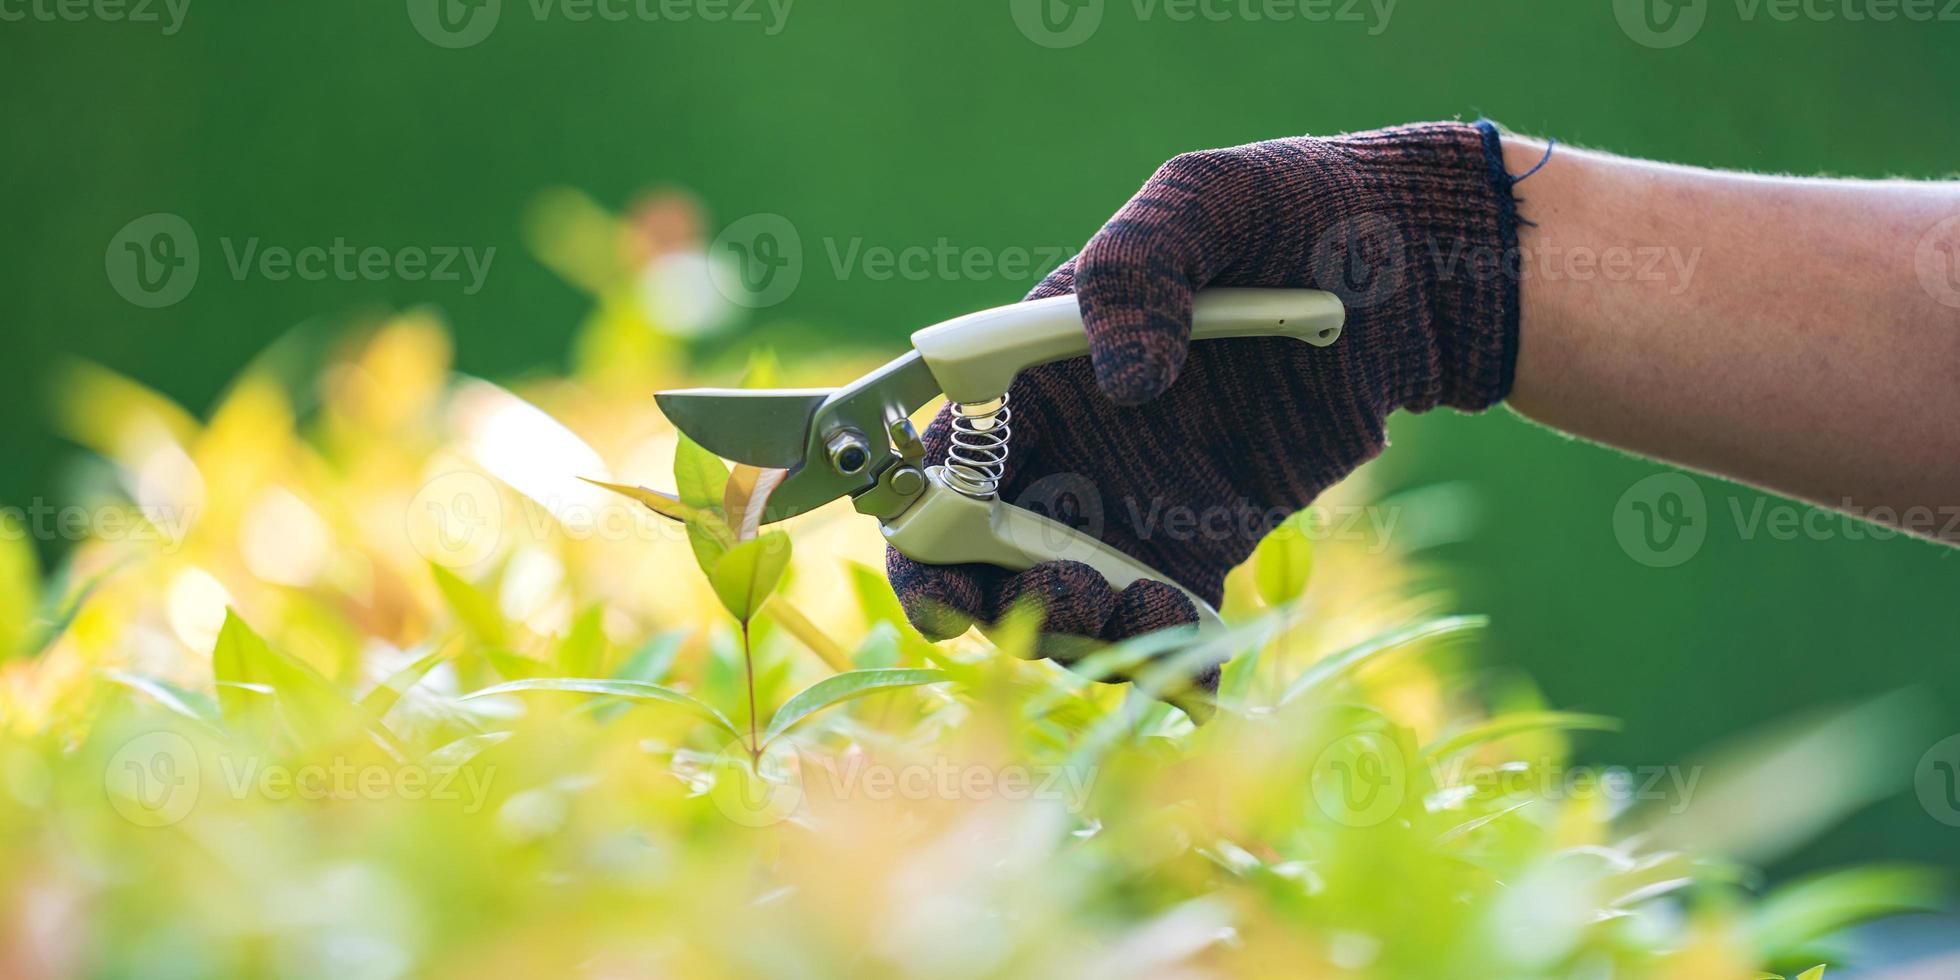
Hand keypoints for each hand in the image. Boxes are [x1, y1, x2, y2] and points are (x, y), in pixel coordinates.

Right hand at [888, 121, 1522, 701]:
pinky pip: (1165, 626)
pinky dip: (1174, 662)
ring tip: (1158, 612)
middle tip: (1072, 592)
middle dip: (1000, 603)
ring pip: (1066, 606)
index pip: (940, 464)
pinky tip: (1206, 668)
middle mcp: (1063, 450)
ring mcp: (1128, 507)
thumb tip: (1121, 381)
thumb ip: (1142, 268)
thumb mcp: (1207, 200)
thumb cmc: (1286, 214)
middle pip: (983, 560)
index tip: (952, 574)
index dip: (922, 532)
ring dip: (1088, 636)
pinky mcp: (1200, 546)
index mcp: (1029, 371)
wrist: (1402, 275)